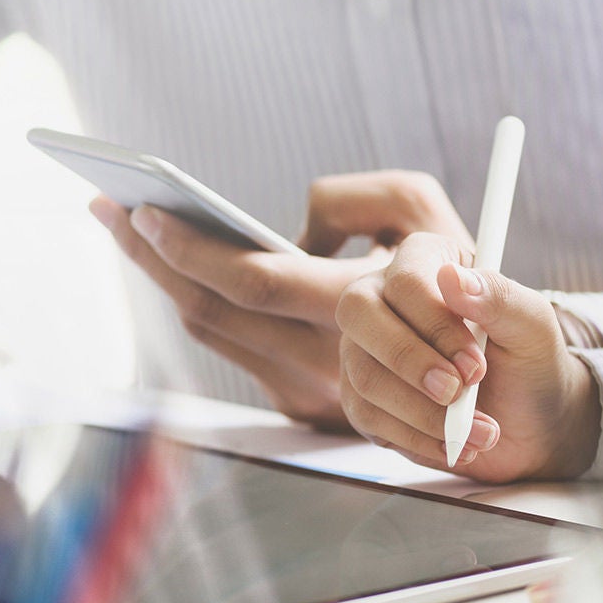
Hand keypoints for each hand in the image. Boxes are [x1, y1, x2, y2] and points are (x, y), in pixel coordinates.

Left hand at [93, 171, 472, 429]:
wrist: (496, 388)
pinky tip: (175, 268)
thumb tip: (297, 220)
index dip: (191, 246)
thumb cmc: (459, 279)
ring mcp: (306, 389)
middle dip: (150, 257)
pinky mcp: (300, 404)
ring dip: (163, 280)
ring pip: (211, 332)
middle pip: (207, 310)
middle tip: (106, 207)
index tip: (145, 207)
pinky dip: (197, 302)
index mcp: (352, 306)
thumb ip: (358, 198)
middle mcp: (321, 358)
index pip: (252, 278)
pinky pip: (231, 347)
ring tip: (129, 230)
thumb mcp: (426, 214)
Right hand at [335, 233, 601, 482]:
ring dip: (422, 414)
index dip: (437, 326)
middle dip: (410, 363)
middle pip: (359, 315)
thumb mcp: (533, 327)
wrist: (529, 423)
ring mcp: (365, 348)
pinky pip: (367, 417)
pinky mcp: (362, 397)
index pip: (406, 280)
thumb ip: (499, 297)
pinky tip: (455, 445)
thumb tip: (454, 279)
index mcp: (427, 263)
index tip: (477, 367)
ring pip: (364, 375)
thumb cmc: (530, 362)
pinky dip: (416, 439)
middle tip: (457, 395)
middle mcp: (383, 298)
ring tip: (479, 431)